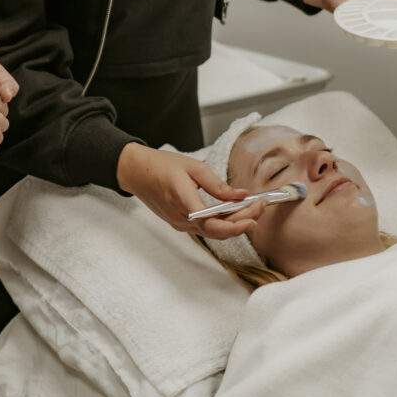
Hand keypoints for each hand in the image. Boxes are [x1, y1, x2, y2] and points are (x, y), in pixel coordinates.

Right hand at [116, 143, 260, 239]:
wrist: (135, 171)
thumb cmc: (161, 165)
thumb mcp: (193, 167)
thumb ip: (217, 184)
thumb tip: (241, 195)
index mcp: (182, 200)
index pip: (212, 224)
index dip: (235, 225)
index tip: (253, 216)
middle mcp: (180, 218)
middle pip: (216, 231)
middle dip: (243, 221)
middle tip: (261, 206)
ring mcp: (179, 223)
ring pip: (212, 231)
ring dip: (234, 223)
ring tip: (253, 208)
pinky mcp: (179, 222)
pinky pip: (205, 228)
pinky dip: (222, 222)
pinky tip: (234, 212)